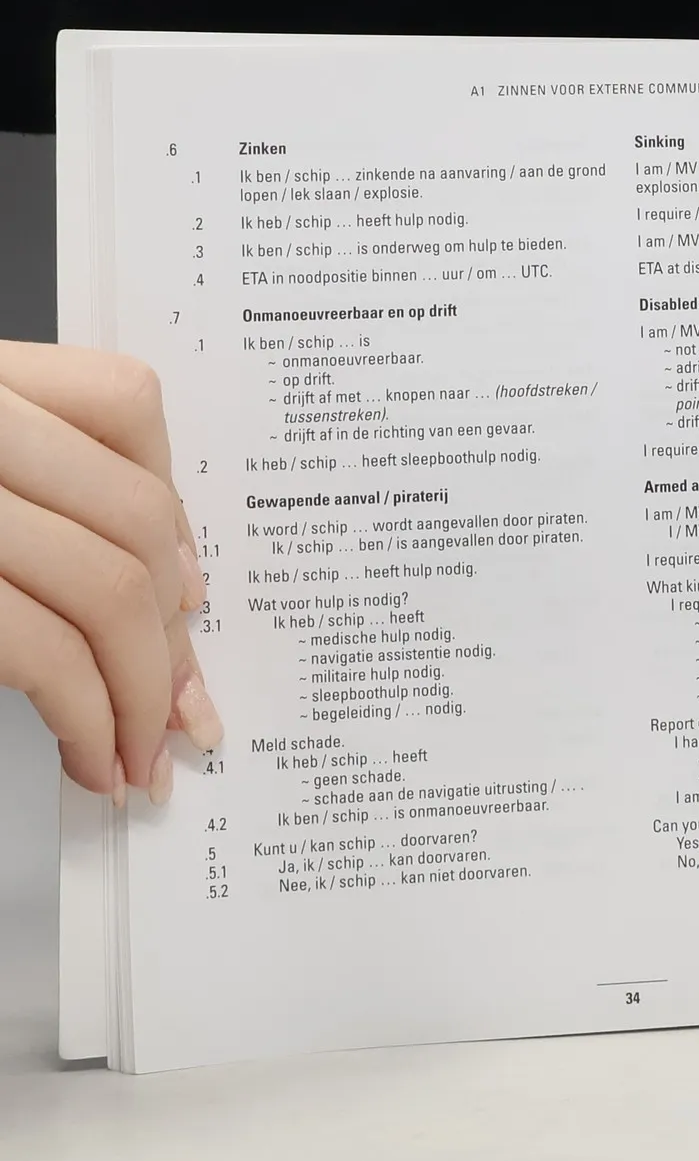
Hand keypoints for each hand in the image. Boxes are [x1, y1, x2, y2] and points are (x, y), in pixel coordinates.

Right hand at [0, 342, 222, 805]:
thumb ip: (44, 488)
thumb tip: (172, 595)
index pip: (125, 400)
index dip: (174, 503)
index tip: (192, 593)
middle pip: (133, 516)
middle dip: (175, 636)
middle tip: (189, 715)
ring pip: (108, 589)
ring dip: (143, 697)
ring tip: (146, 758)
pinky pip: (43, 652)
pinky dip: (87, 723)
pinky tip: (94, 760)